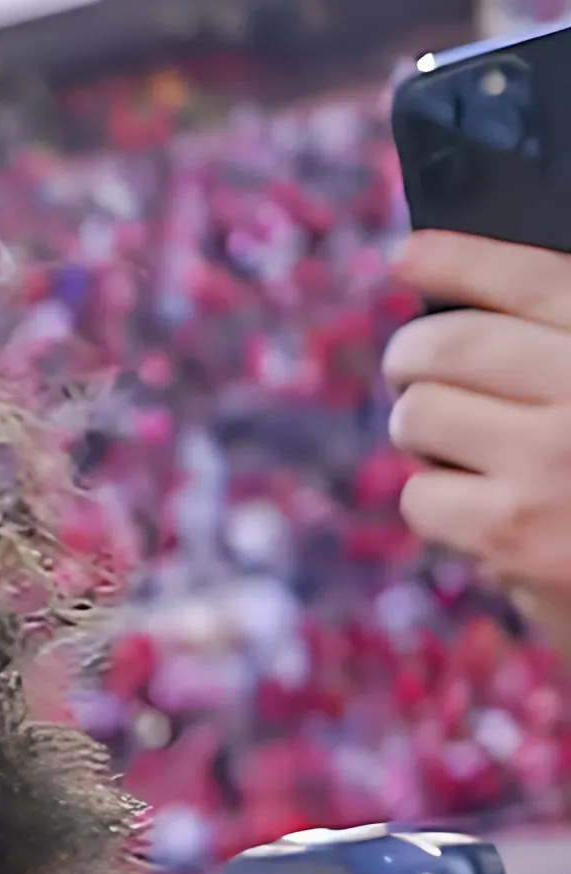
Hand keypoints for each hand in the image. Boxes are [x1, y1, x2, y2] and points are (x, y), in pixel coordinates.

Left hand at [391, 236, 570, 637]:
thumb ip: (563, 342)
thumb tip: (475, 304)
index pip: (528, 279)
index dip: (460, 258)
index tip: (408, 253)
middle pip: (449, 346)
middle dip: (410, 356)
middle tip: (407, 368)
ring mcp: (549, 459)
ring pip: (420, 416)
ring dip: (420, 427)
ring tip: (453, 440)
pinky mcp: (511, 531)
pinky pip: (421, 494)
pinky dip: (433, 497)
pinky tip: (473, 502)